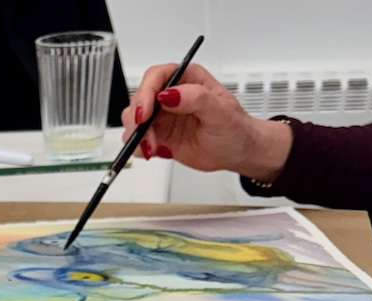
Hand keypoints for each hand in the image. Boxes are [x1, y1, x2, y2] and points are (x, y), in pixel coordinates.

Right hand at [121, 63, 291, 182]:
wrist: (237, 152)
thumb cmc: (235, 128)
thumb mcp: (221, 111)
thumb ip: (196, 98)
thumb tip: (169, 94)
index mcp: (187, 79)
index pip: (156, 77)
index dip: (145, 93)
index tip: (145, 113)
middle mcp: (170, 95)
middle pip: (139, 99)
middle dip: (138, 120)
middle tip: (146, 137)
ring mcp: (162, 116)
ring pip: (133, 120)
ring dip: (137, 136)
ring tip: (154, 148)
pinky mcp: (157, 134)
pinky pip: (137, 139)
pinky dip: (140, 147)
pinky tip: (157, 152)